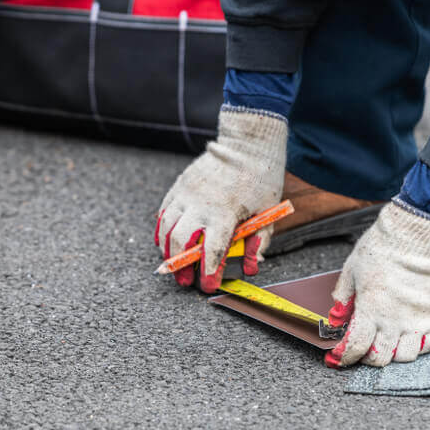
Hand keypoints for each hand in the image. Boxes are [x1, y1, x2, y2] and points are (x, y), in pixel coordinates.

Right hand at [156, 106, 286, 292]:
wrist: (247, 144)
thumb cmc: (261, 179)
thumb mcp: (268, 214)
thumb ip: (258, 242)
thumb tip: (250, 267)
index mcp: (225, 214)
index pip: (211, 251)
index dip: (208, 272)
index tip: (208, 285)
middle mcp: (201, 205)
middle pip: (181, 243)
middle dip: (181, 266)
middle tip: (185, 280)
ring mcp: (187, 194)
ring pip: (166, 229)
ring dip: (167, 250)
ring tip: (172, 263)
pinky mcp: (180, 186)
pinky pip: (163, 213)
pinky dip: (161, 230)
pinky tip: (165, 241)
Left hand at [324, 200, 429, 366]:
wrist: (411, 235)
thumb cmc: (380, 249)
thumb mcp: (350, 272)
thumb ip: (342, 298)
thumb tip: (335, 318)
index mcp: (370, 309)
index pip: (356, 347)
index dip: (346, 357)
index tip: (341, 358)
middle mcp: (394, 319)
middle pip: (380, 358)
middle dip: (367, 357)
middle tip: (364, 346)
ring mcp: (416, 319)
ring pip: (405, 356)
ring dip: (394, 353)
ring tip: (388, 340)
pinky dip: (420, 346)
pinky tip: (410, 335)